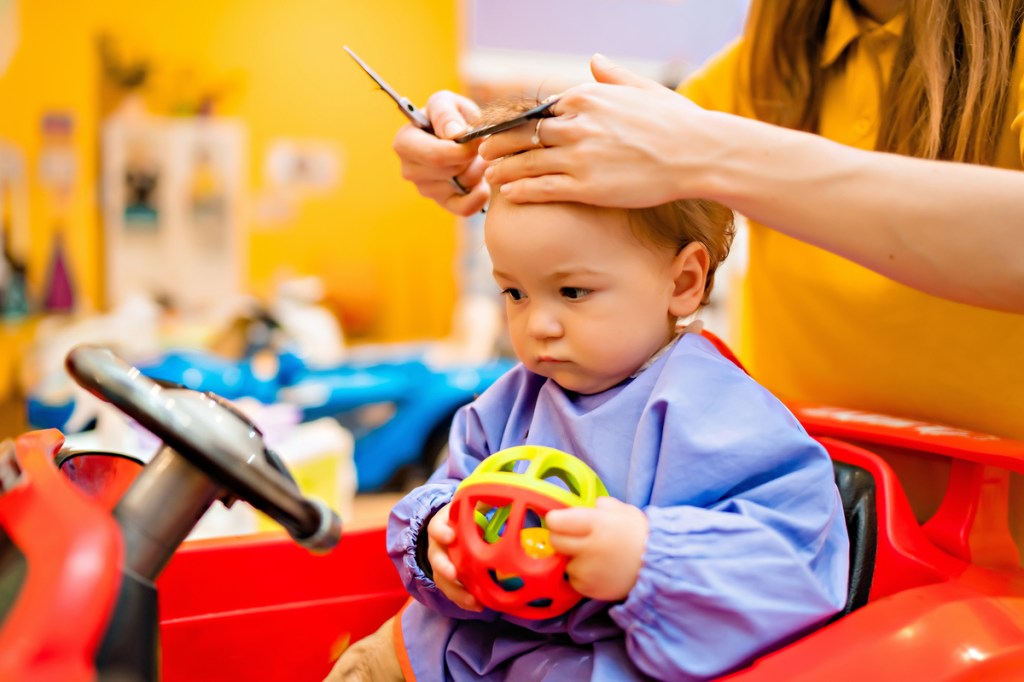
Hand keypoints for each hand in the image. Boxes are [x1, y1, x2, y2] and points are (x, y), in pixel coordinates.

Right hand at [393, 90, 489, 215]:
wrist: (461, 131)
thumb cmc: (451, 115)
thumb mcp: (447, 102)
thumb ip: (447, 113)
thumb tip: (454, 134)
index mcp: (405, 142)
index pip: (434, 156)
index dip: (461, 151)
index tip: (477, 140)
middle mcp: (409, 169)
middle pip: (449, 172)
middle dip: (470, 159)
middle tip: (480, 147)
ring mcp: (424, 189)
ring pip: (459, 187)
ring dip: (477, 172)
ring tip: (477, 158)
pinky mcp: (442, 202)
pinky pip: (464, 208)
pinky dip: (479, 197)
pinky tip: (483, 183)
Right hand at [426, 503, 483, 610]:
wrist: (456, 529)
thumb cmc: (467, 516)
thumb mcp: (472, 506)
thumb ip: (485, 501)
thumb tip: (509, 495)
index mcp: (443, 525)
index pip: (437, 527)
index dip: (442, 532)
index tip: (451, 536)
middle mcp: (438, 546)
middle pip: (435, 558)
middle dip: (444, 567)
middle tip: (454, 574)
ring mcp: (441, 564)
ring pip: (442, 579)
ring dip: (455, 591)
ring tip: (472, 600)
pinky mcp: (449, 579)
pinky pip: (452, 591)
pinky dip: (463, 600)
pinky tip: (478, 606)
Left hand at [480, 54, 711, 207]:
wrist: (697, 154)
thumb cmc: (674, 122)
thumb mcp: (642, 89)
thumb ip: (611, 77)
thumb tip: (594, 61)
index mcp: (586, 97)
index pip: (538, 110)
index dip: (515, 122)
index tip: (500, 130)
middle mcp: (577, 124)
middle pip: (523, 134)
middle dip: (498, 144)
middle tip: (481, 152)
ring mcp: (579, 156)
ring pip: (526, 162)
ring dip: (502, 169)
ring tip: (488, 175)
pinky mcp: (586, 187)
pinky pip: (542, 187)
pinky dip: (521, 189)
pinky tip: (508, 192)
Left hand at [546, 496, 648, 601]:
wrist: (657, 570)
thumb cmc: (640, 536)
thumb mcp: (625, 511)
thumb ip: (602, 505)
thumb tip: (583, 507)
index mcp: (597, 524)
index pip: (557, 521)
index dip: (557, 519)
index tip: (561, 520)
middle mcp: (589, 548)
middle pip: (555, 540)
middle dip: (561, 536)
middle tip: (575, 537)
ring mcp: (587, 571)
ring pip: (565, 560)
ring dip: (574, 557)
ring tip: (595, 557)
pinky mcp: (587, 589)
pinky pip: (573, 578)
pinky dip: (582, 575)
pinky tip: (598, 570)